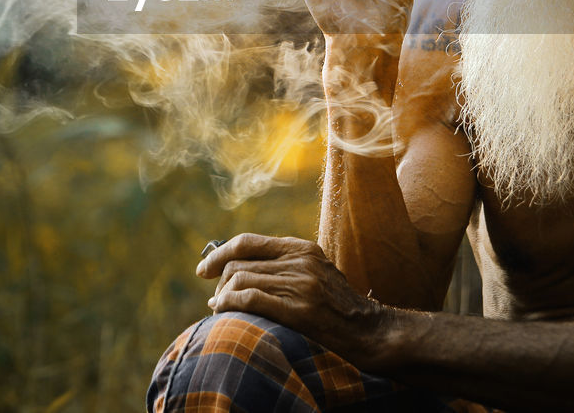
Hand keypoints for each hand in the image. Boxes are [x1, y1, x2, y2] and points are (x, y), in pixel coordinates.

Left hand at [196, 233, 389, 369]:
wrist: (369, 332)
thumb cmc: (337, 307)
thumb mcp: (315, 273)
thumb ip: (284, 266)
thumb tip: (238, 269)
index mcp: (303, 249)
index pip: (248, 242)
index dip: (220, 254)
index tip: (204, 269)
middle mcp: (300, 261)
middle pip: (240, 263)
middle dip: (220, 282)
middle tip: (215, 300)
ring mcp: (301, 285)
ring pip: (241, 279)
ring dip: (222, 296)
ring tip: (220, 309)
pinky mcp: (299, 310)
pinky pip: (250, 298)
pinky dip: (230, 304)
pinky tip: (225, 312)